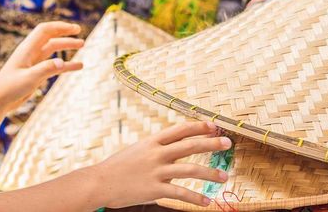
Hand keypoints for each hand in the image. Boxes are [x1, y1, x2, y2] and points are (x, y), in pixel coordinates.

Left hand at [0, 21, 84, 113]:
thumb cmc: (10, 88)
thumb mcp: (29, 79)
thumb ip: (45, 69)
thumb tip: (62, 62)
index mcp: (27, 49)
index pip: (44, 30)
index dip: (60, 26)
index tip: (74, 28)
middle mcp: (30, 53)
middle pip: (50, 37)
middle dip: (65, 33)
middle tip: (80, 31)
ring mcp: (33, 63)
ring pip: (53, 50)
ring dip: (66, 46)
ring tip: (82, 45)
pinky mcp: (35, 73)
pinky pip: (53, 65)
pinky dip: (65, 64)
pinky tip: (78, 66)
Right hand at [88, 121, 231, 208]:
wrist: (99, 182)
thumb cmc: (117, 167)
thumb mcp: (136, 150)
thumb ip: (156, 149)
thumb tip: (174, 147)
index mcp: (151, 142)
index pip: (180, 129)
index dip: (199, 126)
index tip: (214, 125)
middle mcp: (156, 154)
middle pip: (190, 145)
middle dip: (212, 143)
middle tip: (228, 143)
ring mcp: (156, 171)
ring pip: (190, 169)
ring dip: (210, 173)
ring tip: (224, 177)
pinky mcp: (154, 189)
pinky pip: (181, 193)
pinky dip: (196, 198)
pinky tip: (207, 203)